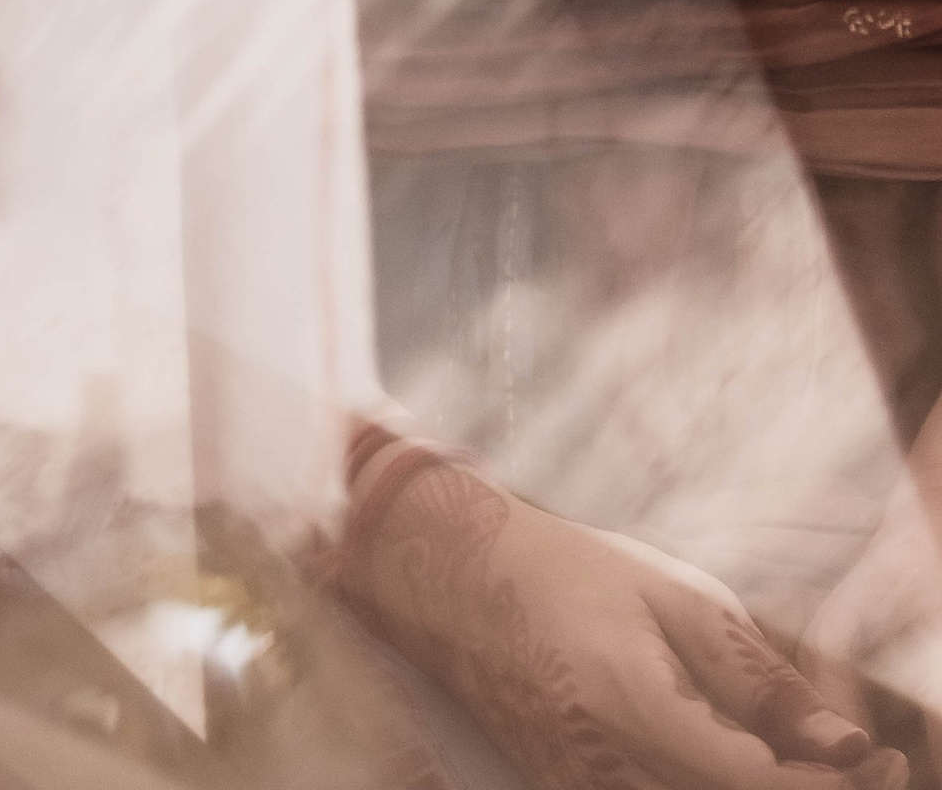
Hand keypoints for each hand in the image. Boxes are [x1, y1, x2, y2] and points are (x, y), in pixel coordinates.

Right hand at [344, 451, 904, 789]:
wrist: (456, 581)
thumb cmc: (572, 573)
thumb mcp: (674, 596)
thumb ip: (758, 678)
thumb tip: (848, 747)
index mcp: (628, 700)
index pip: (752, 782)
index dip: (826, 787)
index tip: (884, 763)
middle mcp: (602, 766)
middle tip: (871, 770)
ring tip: (817, 768)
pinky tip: (754, 768)